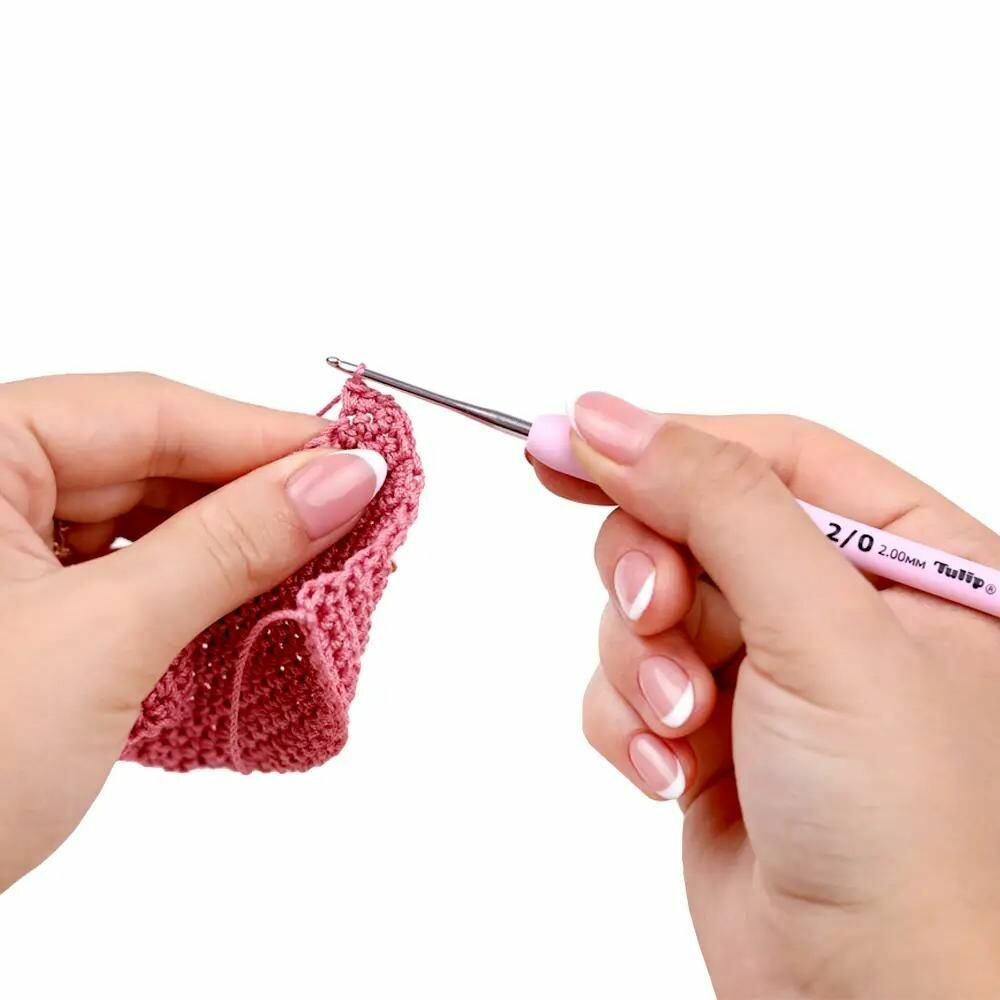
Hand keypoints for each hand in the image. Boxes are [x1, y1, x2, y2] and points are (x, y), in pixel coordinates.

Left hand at [0, 373, 384, 891]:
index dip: (262, 438)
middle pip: (146, 462)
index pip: (145, 412)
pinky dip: (185, 594)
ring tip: (304, 573)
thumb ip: (230, 546)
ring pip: (138, 521)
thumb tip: (337, 483)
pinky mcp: (15, 612)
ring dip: (223, 552)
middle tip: (345, 523)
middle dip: (250, 499)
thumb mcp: (105, 639)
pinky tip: (241, 610)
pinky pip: (120, 573)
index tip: (355, 463)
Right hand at [534, 395, 999, 998]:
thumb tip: (608, 418)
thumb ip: (716, 503)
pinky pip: (626, 680)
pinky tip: (676, 774)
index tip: (565, 441)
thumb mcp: (821, 631)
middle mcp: (836, 605)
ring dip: (642, 663)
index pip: (768, 452)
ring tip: (688, 726)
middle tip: (657, 618)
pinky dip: (632, 722)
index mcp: (906, 558)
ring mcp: (767, 668)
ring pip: (644, 605)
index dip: (665, 441)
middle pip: (690, 523)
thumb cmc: (906, 834)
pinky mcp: (709, 727)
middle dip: (654, 576)